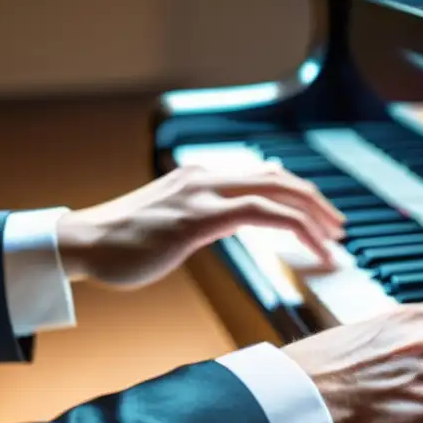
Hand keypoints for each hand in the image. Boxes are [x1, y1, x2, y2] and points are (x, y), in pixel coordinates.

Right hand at [55, 162, 344, 287]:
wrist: (82, 244)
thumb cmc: (123, 241)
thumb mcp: (174, 219)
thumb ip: (208, 212)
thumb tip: (242, 214)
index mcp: (202, 177)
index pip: (265, 176)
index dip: (300, 194)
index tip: (321, 217)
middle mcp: (207, 177)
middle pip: (279, 178)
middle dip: (316, 201)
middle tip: (340, 227)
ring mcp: (203, 193)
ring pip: (277, 192)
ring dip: (313, 215)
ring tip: (333, 240)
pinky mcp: (199, 217)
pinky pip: (261, 213)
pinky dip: (295, 227)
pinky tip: (311, 246)